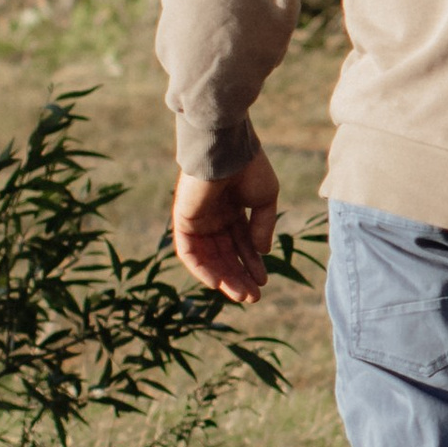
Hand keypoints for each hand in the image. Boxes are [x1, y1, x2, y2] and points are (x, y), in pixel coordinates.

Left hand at [172, 145, 281, 303]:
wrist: (226, 149)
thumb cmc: (248, 167)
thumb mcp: (264, 199)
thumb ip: (262, 226)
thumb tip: (261, 252)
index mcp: (231, 208)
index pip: (240, 242)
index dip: (252, 262)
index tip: (263, 281)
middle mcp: (213, 216)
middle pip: (225, 254)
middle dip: (239, 275)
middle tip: (254, 297)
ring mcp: (197, 220)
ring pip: (209, 257)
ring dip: (224, 278)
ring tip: (242, 295)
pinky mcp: (183, 221)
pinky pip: (189, 253)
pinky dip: (202, 269)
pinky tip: (218, 283)